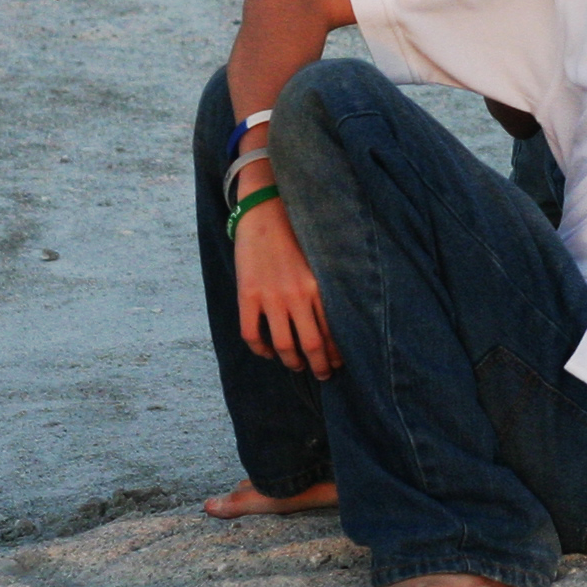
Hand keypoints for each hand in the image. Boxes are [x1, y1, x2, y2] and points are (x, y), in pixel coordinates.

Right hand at [232, 200, 337, 378]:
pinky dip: (260, 350)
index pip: (332, 332)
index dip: (336, 354)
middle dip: (319, 366)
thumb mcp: (318, 261)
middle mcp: (297, 295)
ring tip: (297, 366)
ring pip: (283, 345)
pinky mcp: (248, 295)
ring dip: (292, 362)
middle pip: (312, 345)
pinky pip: (252, 334)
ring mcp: (271, 297)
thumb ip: (323, 288)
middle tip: (322, 375)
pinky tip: (267, 352)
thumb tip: (335, 319)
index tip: (338, 363)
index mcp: (318, 287)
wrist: (265, 212)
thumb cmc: (296, 236)